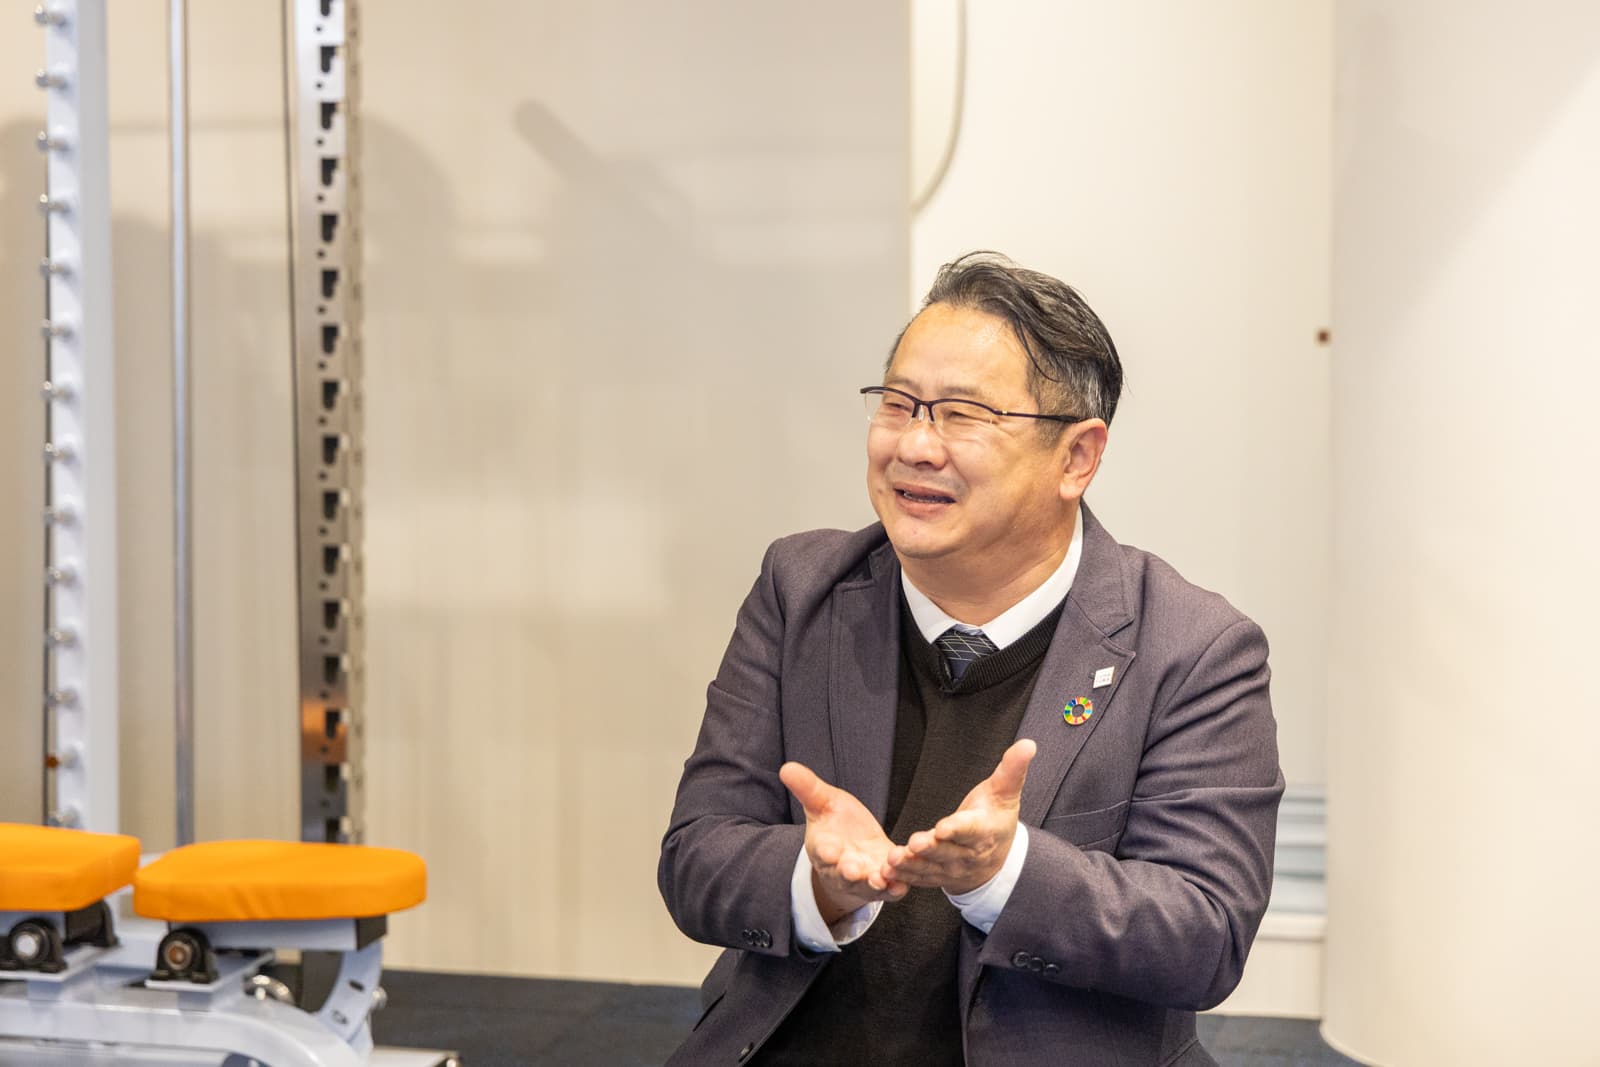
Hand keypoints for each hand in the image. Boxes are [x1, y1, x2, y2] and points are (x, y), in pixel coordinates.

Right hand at [780, 762, 908, 924]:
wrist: (854, 849)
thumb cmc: (835, 824)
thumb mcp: (822, 802)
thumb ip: (808, 788)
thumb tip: (786, 767)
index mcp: (824, 848)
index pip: (822, 851)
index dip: (825, 851)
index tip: (828, 849)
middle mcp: (842, 869)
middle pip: (843, 874)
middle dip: (847, 872)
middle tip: (852, 870)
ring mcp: (864, 878)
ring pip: (867, 884)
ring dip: (873, 882)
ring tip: (880, 878)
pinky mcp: (885, 882)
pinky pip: (890, 889)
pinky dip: (895, 888)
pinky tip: (902, 885)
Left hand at [882, 738, 1035, 894]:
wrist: (996, 860)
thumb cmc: (995, 818)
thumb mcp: (1005, 793)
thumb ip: (1012, 770)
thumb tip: (1028, 744)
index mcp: (984, 831)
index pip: (971, 830)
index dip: (957, 829)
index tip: (943, 826)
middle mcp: (968, 854)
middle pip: (947, 851)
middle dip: (931, 848)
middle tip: (914, 842)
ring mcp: (952, 869)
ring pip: (930, 868)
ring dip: (911, 865)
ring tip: (893, 859)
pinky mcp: (937, 877)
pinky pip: (920, 879)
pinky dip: (904, 877)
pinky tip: (886, 872)